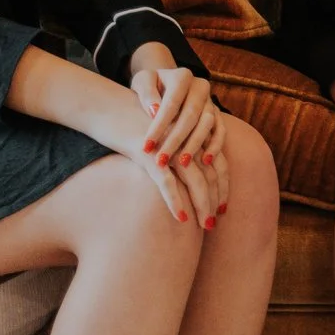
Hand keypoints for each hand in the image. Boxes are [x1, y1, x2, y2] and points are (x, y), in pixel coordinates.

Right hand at [128, 61, 229, 229]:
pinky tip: (181, 217)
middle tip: (214, 224)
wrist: (111, 108)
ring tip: (205, 225)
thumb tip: (180, 176)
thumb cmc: (134, 126)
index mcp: (192, 135)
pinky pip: (167, 181)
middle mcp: (186, 140)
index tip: (223, 207)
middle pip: (210, 173)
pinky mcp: (151, 154)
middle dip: (214, 199)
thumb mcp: (159, 139)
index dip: (222, 185)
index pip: (216, 162)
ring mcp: (171, 147)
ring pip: (194, 179)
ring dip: (202, 204)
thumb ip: (172, 154)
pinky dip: (176, 200)